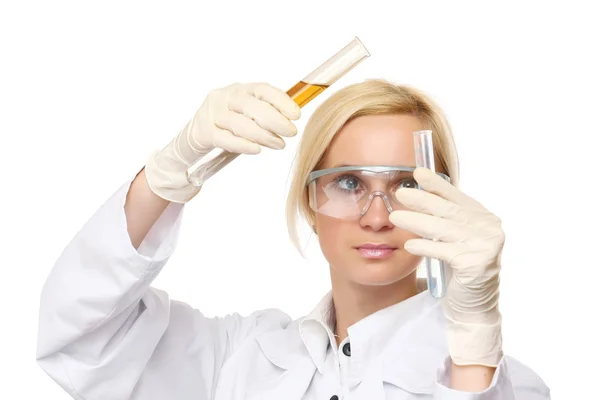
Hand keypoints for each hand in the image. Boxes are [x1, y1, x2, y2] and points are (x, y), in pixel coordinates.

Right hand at [145, 82, 300, 202]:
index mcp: (240, 89)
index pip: (262, 89)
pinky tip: (257, 149)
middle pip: (252, 106)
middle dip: (275, 120)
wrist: (197, 135)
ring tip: (279, 144)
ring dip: (263, 135)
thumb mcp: (248, 112)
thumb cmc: (230, 123)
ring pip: (240, 124)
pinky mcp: (204, 132)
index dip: (281, 101)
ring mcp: (212, 113)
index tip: (297, 115)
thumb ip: (267, 112)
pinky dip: (243, 144)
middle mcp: (225, 97)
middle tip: (291, 132)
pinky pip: (225, 139)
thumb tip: (294, 118)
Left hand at [389, 167, 503, 366]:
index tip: (418, 173)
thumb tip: (420, 193)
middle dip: (422, 200)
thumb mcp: (454, 238)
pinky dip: (425, 247)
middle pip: (448, 211)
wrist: (472, 305)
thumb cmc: (460, 269)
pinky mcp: (477, 265)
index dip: (437, 185)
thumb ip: (446, 218)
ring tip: (395, 217)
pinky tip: (409, 245)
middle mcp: (489, 229)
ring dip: (416, 222)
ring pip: (443, 230)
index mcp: (484, 218)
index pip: (457, 197)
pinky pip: (444, 252)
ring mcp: (485, 246)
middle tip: (400, 193)